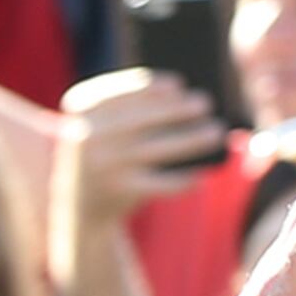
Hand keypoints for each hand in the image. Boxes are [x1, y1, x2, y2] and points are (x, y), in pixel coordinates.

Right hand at [57, 69, 226, 234]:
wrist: (79, 210)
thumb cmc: (103, 155)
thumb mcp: (101, 125)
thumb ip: (127, 106)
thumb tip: (181, 94)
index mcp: (82, 110)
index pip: (122, 92)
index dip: (152, 87)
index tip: (178, 86)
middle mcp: (89, 135)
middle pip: (145, 118)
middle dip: (179, 110)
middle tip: (206, 103)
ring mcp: (105, 164)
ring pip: (160, 148)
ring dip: (193, 140)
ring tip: (216, 132)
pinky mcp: (120, 190)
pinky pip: (161, 183)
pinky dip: (184, 180)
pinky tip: (201, 175)